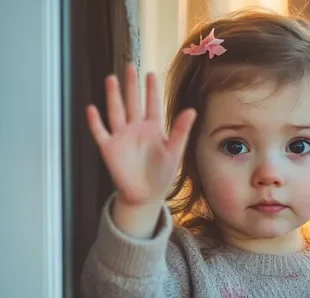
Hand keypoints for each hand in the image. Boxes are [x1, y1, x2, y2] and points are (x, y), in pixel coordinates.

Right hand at [87, 63, 196, 206]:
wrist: (146, 195)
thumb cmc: (161, 173)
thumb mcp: (174, 151)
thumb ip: (181, 130)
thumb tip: (192, 110)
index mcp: (153, 128)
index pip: (152, 104)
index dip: (151, 90)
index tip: (151, 73)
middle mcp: (136, 129)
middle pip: (132, 102)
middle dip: (131, 85)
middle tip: (130, 65)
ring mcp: (121, 137)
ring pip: (116, 112)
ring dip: (113, 96)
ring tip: (111, 78)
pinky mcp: (109, 148)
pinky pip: (100, 132)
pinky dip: (95, 122)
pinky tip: (92, 109)